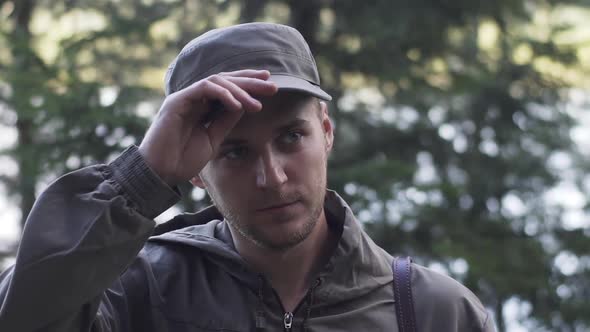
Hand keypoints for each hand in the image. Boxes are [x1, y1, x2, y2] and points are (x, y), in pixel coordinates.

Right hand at [138, 69, 277, 185]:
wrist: (160, 173)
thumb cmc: (183, 160)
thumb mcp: (213, 139)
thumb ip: (226, 121)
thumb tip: (245, 105)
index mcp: (202, 107)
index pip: (228, 88)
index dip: (248, 83)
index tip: (270, 85)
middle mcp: (193, 99)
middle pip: (225, 80)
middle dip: (250, 81)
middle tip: (272, 86)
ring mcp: (185, 98)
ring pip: (217, 81)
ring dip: (240, 90)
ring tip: (256, 103)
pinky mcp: (177, 101)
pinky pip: (204, 89)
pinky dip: (223, 94)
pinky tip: (237, 105)